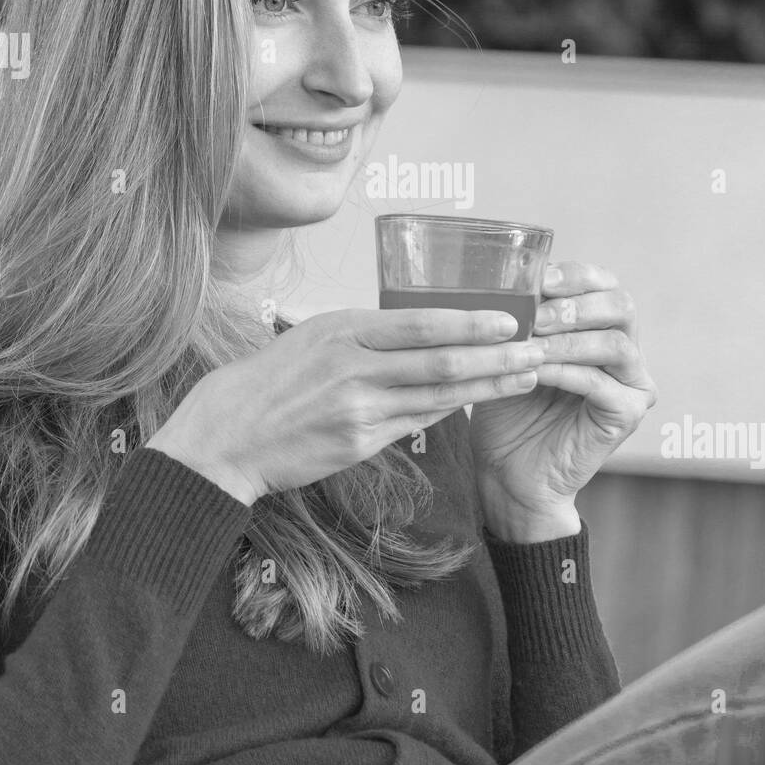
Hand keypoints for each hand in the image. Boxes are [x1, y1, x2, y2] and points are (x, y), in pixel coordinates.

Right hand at [145, 306, 547, 504]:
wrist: (227, 436)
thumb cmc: (270, 379)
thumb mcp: (315, 337)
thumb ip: (367, 336)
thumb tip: (424, 332)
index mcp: (343, 330)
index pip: (423, 324)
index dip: (472, 324)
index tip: (511, 321)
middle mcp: (354, 367)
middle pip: (441, 362)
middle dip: (497, 358)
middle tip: (538, 351)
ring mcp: (358, 410)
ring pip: (438, 396)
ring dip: (487, 387)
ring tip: (524, 376)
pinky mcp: (359, 444)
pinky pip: (416, 422)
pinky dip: (449, 410)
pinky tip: (478, 402)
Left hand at [469, 262, 656, 536]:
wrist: (508, 472)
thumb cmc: (507, 406)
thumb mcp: (510, 351)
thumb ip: (520, 318)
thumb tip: (506, 279)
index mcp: (601, 326)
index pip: (605, 283)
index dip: (575, 275)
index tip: (538, 277)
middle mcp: (626, 351)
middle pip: (621, 306)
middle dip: (575, 304)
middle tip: (536, 313)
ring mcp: (632, 385)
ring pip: (616, 344)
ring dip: (569, 339)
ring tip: (531, 342)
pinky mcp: (627, 416)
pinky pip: (601, 385)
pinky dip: (565, 372)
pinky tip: (535, 370)